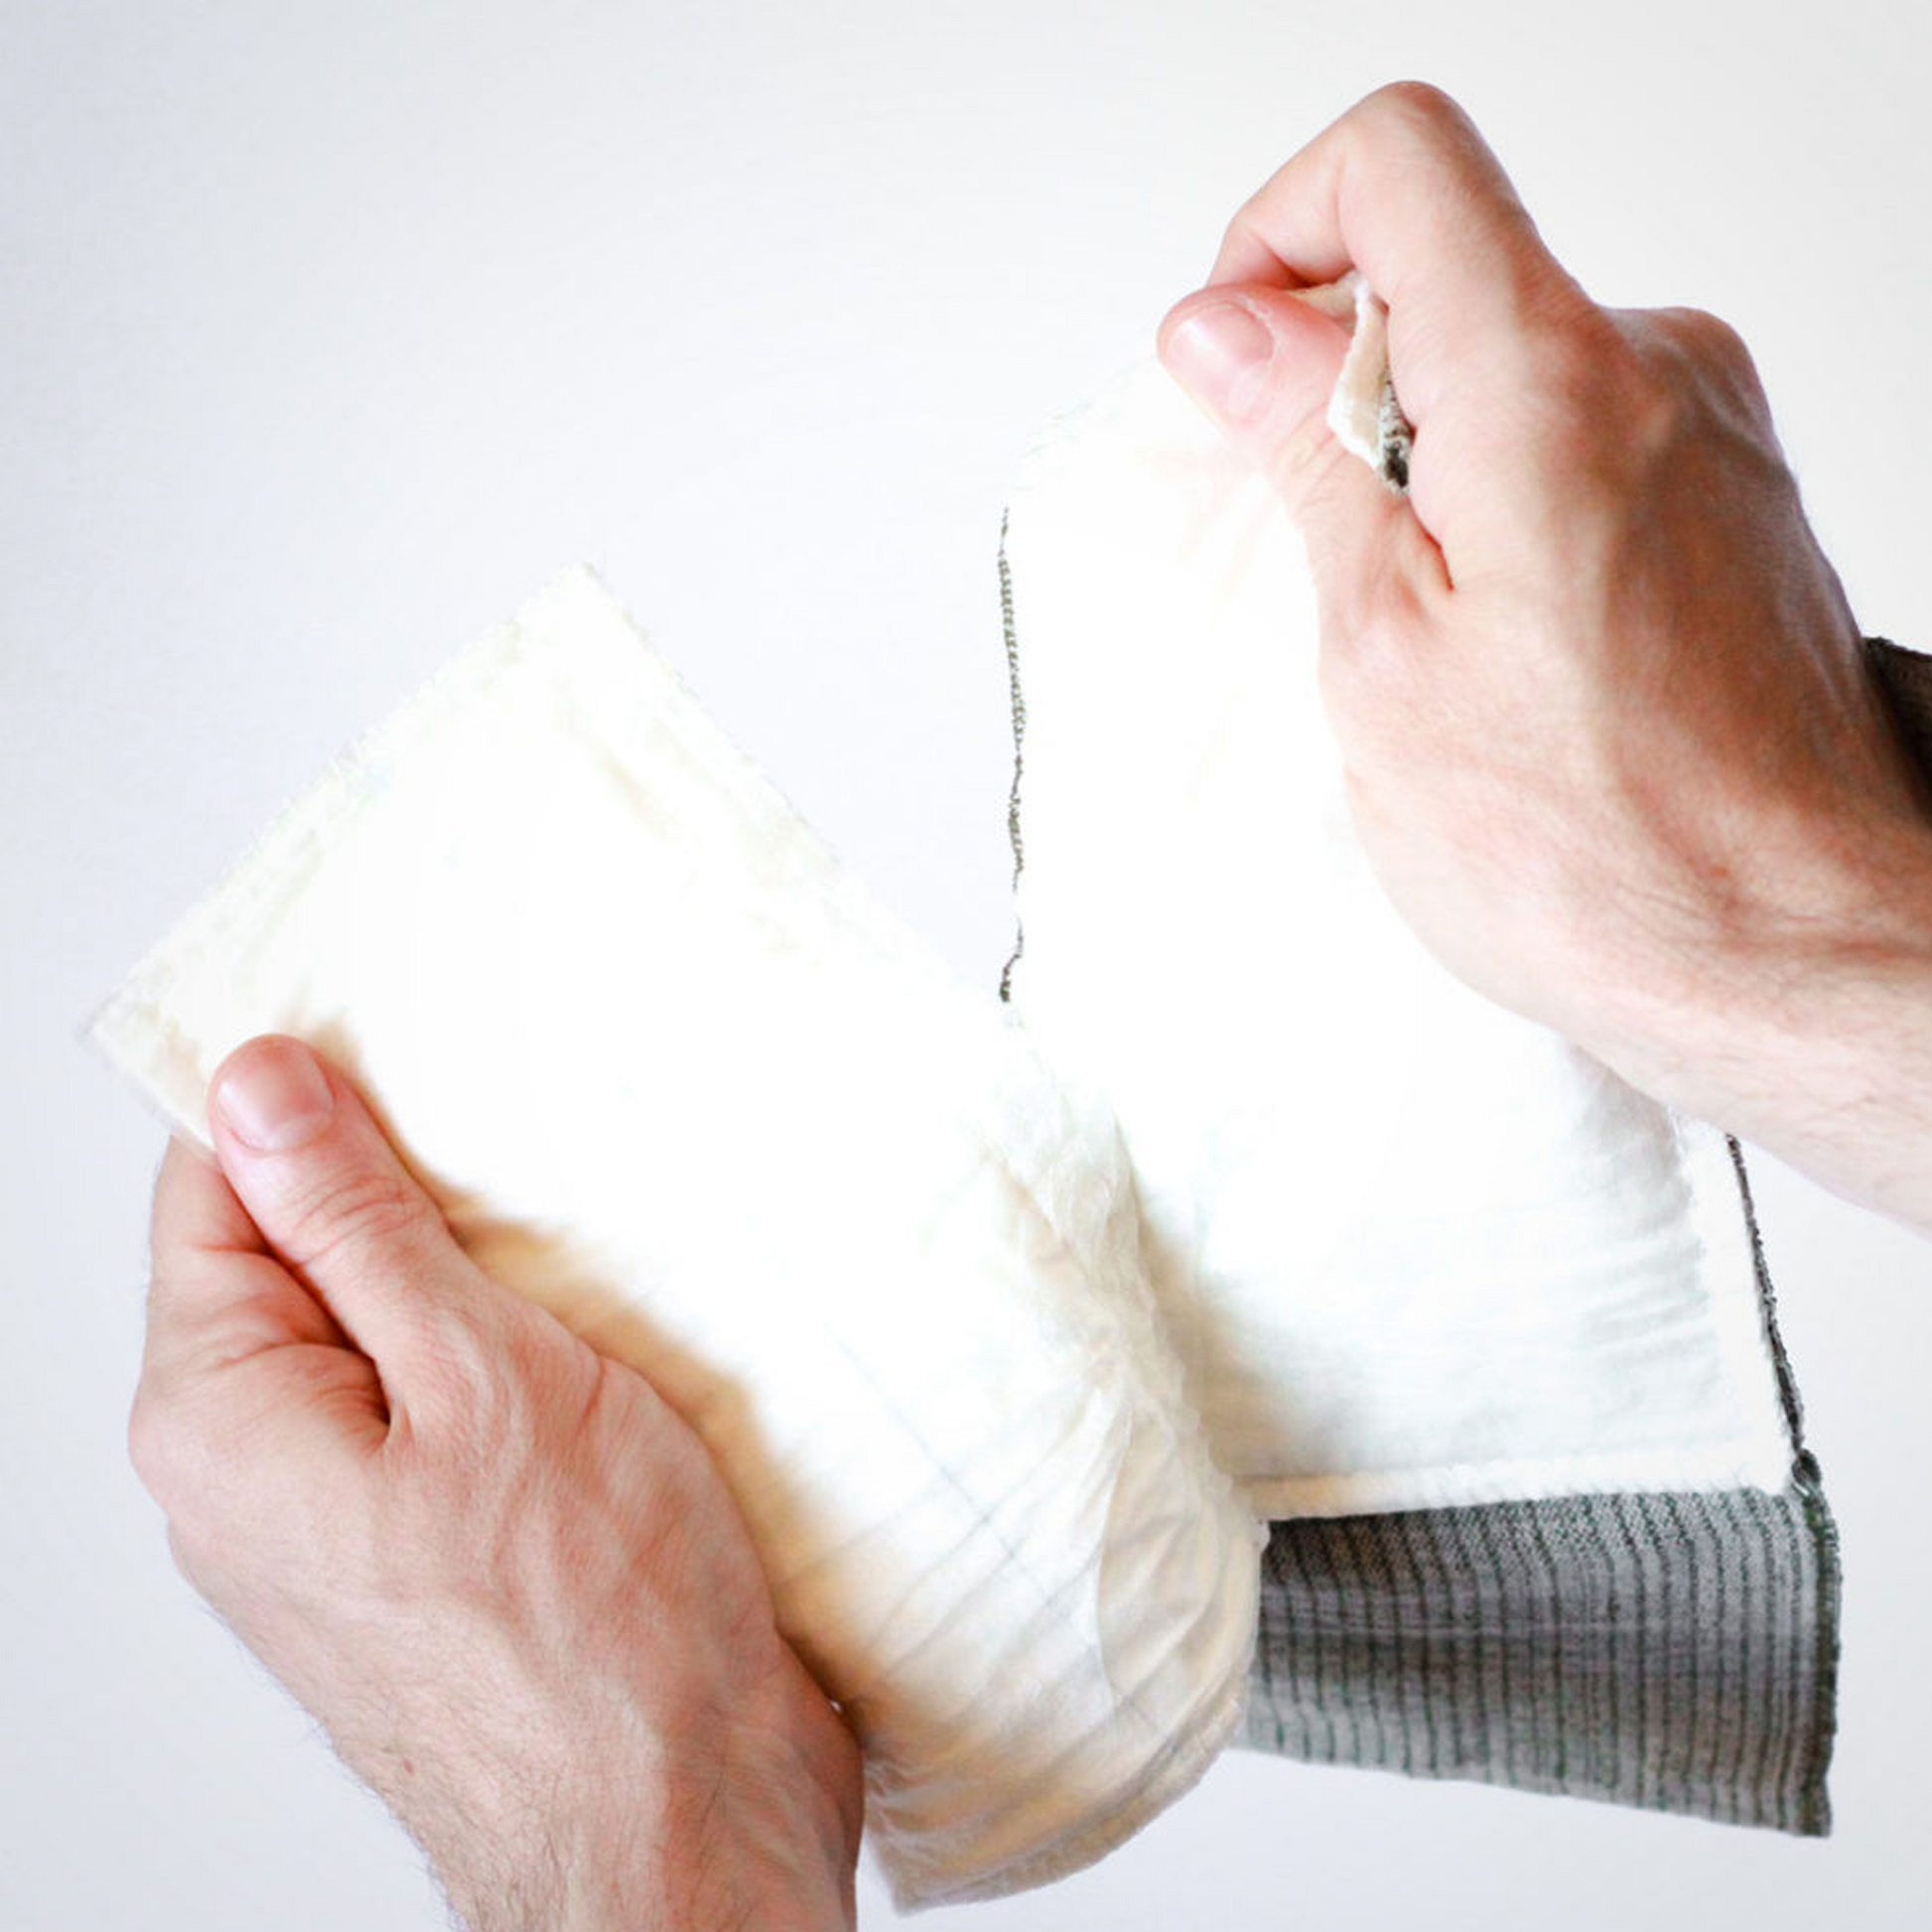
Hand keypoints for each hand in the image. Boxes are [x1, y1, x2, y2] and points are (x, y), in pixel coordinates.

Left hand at [130, 1034, 862, 1931]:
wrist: (679, 1825)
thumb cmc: (592, 1633)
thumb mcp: (479, 1375)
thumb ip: (354, 1227)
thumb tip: (255, 1090)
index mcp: (224, 1414)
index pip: (214, 1184)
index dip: (306, 1095)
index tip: (407, 1035)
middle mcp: (252, 1471)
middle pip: (300, 1251)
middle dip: (410, 1184)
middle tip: (525, 1141)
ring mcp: (340, 1517)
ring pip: (384, 1324)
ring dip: (478, 1269)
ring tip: (578, 1242)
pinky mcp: (429, 1545)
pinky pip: (440, 1398)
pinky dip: (511, 1344)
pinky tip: (596, 1330)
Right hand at [1157, 81, 1931, 1234]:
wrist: (1784, 950)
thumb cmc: (1597, 850)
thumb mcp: (1381, 653)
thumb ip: (1307, 455)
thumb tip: (1228, 333)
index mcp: (1552, 384)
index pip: (1397, 162)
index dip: (1279, 230)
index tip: (1238, 356)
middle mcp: (1654, 373)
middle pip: (1446, 271)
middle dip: (1338, 385)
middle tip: (1308, 545)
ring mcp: (1705, 433)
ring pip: (1504, 369)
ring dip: (1416, 467)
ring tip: (1407, 633)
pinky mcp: (1726, 499)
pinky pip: (1570, 439)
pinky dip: (1493, 505)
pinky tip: (1482, 649)